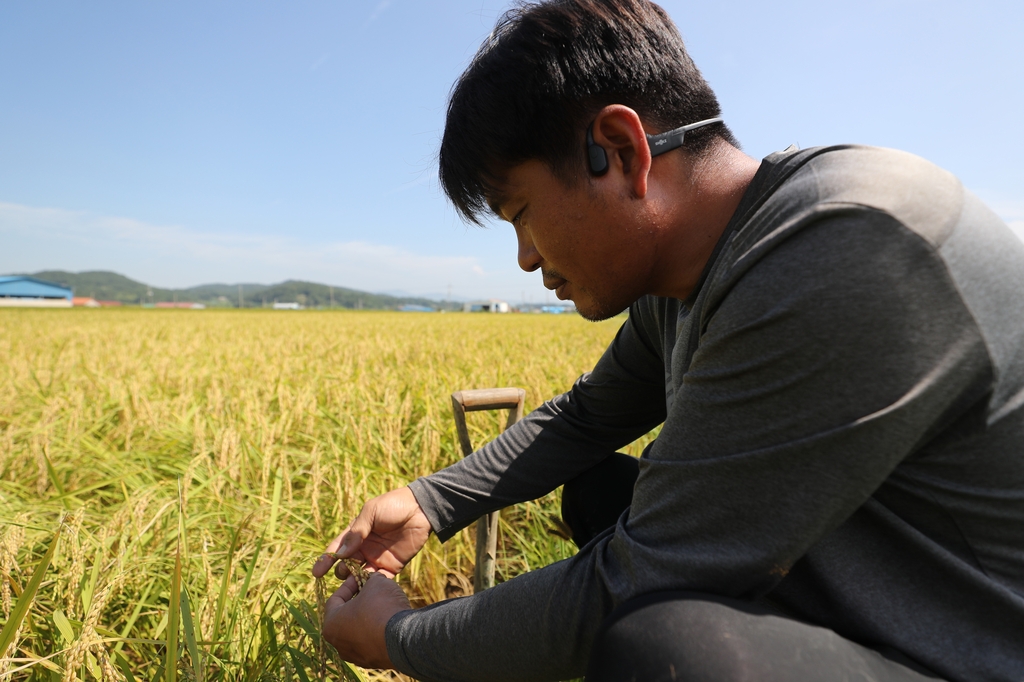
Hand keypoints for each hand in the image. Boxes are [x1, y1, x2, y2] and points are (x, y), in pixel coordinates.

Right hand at [313, 486, 431, 578]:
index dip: (326, 560)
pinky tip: (368, 590)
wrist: (420, 509)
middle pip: (346, 565)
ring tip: (352, 586)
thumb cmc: (393, 505)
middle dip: (342, 571)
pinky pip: (378, 580)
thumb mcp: (371, 512)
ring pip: (360, 576)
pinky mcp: (392, 567)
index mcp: (356, 533)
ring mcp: (377, 558)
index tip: (316, 572)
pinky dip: (372, 586)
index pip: (337, 549)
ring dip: (354, 582)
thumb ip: (357, 532)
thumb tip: (340, 554)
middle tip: (344, 572)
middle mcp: (364, 548)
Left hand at [322, 572, 410, 669]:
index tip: (360, 577)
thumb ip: (370, 579)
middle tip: (371, 590)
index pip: (335, 599)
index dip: (349, 584)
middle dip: (359, 601)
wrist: (403, 637)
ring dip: (368, 617)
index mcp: (331, 624)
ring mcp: (355, 655)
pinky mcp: (372, 661)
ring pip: (359, 631)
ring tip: (384, 605)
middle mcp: (339, 644)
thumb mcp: (376, 583)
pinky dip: (378, 630)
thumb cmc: (382, 607)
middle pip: (346, 617)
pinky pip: (372, 642)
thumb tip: (374, 579)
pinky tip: (390, 620)